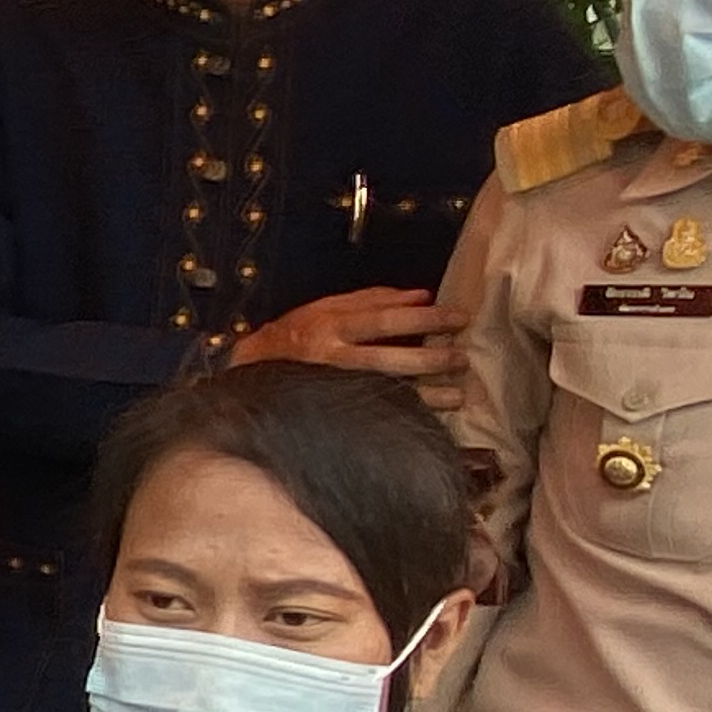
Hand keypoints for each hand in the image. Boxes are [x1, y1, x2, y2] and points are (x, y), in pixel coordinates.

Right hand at [229, 287, 466, 408]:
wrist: (250, 372)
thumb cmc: (296, 335)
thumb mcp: (327, 307)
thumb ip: (372, 299)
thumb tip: (422, 295)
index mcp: (331, 325)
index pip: (386, 320)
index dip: (425, 319)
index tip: (458, 318)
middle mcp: (332, 359)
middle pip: (390, 359)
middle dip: (431, 359)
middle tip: (461, 358)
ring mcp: (333, 389)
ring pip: (385, 392)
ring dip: (427, 395)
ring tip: (458, 394)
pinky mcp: (334, 412)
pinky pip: (374, 415)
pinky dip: (405, 416)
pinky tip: (431, 417)